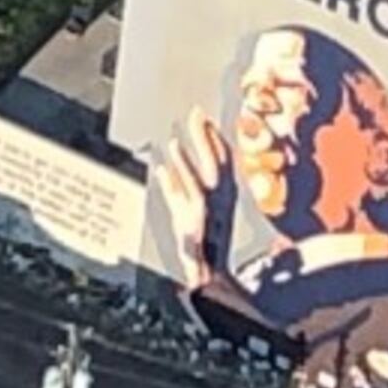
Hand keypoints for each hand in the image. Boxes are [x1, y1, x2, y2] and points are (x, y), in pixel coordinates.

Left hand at [154, 108, 235, 285]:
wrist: (207, 274)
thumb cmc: (198, 245)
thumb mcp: (184, 212)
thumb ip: (173, 190)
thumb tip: (161, 169)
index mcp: (226, 194)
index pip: (224, 160)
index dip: (215, 138)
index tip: (205, 119)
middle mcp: (223, 199)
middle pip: (216, 161)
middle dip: (205, 136)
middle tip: (195, 113)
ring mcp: (212, 209)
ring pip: (204, 176)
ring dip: (192, 156)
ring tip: (178, 139)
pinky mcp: (198, 219)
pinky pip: (189, 194)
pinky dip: (179, 177)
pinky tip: (166, 164)